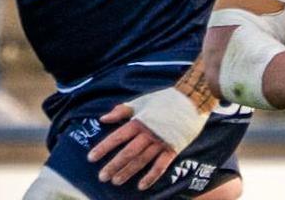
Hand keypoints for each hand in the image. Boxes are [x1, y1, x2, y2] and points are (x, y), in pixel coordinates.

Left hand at [88, 87, 208, 190]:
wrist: (193, 100)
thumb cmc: (166, 99)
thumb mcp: (143, 101)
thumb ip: (122, 110)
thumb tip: (103, 118)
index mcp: (140, 121)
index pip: (117, 137)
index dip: (104, 148)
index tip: (91, 158)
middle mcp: (149, 133)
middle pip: (128, 152)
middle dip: (114, 165)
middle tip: (102, 177)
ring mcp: (161, 142)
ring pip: (142, 160)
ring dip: (128, 172)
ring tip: (116, 181)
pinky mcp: (173, 148)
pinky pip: (161, 165)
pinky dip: (151, 176)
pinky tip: (142, 185)